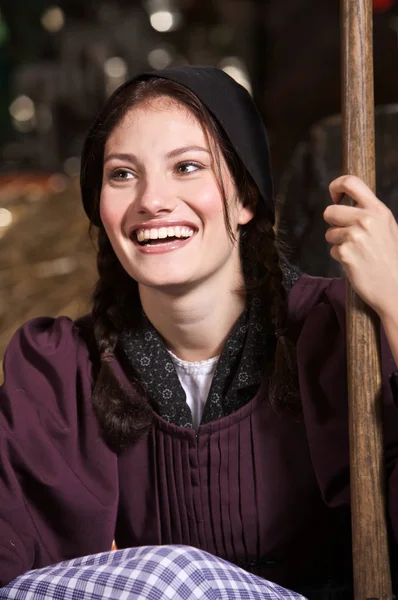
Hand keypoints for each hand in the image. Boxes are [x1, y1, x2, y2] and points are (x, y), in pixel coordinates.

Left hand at [324, 175, 397, 319]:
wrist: (395, 287)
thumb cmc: (390, 258)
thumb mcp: (387, 227)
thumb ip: (369, 213)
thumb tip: (345, 203)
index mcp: (378, 210)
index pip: (351, 182)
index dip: (336, 186)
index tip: (334, 196)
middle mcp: (367, 220)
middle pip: (330, 211)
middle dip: (333, 223)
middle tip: (346, 235)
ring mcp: (355, 236)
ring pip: (329, 232)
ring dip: (338, 243)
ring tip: (357, 252)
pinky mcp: (345, 253)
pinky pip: (332, 250)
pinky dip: (340, 257)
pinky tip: (356, 263)